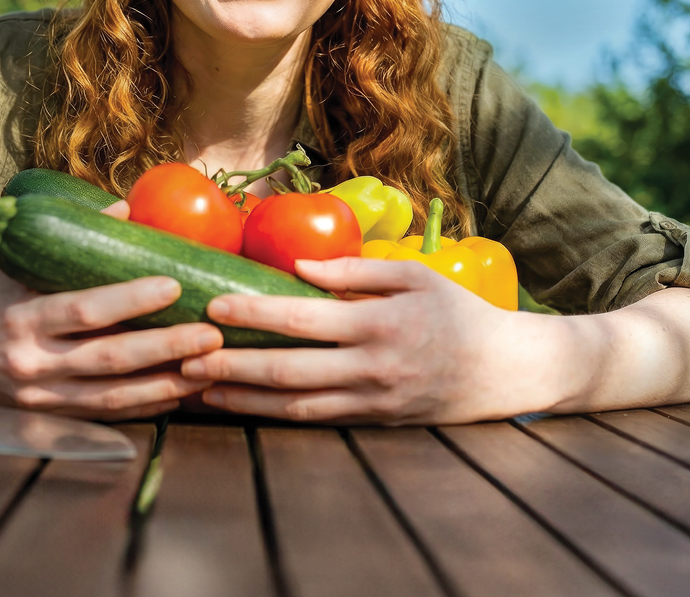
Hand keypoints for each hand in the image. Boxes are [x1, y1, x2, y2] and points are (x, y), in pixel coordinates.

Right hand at [0, 248, 223, 419]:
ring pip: (115, 397)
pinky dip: (146, 405)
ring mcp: (41, 399)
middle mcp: (32, 364)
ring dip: (166, 384)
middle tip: (211, 334)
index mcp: (21, 319)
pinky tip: (179, 392)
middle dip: (165, 348)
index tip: (173, 285)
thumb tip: (126, 207)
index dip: (131, 300)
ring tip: (209, 368)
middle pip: (109, 359)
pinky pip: (106, 415)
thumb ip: (67, 237)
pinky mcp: (49, 419)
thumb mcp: (10, 263)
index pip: (85, 310)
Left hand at [179, 256, 556, 423]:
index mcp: (380, 324)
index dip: (254, 314)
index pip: (303, 320)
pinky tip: (239, 406)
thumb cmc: (457, 312)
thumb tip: (297, 266)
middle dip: (231, 364)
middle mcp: (372, 368)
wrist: (505, 372)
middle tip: (184, 356)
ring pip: (293, 405)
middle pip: (288, 370)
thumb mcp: (415, 276)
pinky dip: (270, 416)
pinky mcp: (372, 423)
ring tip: (196, 389)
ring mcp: (371, 402)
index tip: (213, 306)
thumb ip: (356, 269)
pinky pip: (312, 422)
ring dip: (241, 399)